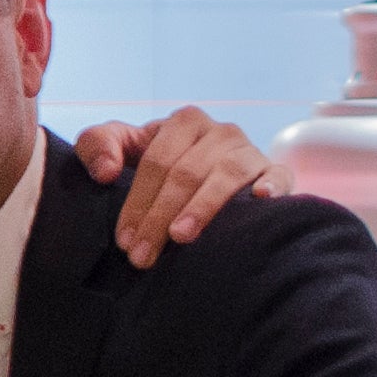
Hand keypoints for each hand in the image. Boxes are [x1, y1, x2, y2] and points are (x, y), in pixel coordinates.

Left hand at [73, 106, 284, 264]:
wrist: (205, 171)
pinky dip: (272, 186)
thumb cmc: (158, 163)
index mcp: (184, 122)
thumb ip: (97, 144)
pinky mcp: (275, 171)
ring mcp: (250, 151)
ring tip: (181, 236)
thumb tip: (106, 172)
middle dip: (160, 216)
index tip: (124, 240)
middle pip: (186, 173)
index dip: (137, 201)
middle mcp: (220, 131)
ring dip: (202, 207)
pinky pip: (279, 176)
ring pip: (226, 175)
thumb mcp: (123, 148)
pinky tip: (261, 199)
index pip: (156, 161)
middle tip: (143, 254)